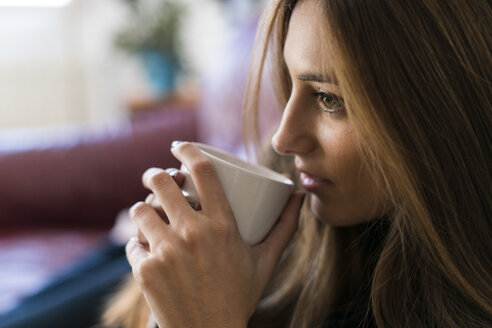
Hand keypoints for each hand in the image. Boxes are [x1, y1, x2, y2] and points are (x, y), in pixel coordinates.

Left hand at [126, 142, 304, 327]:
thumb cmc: (239, 296)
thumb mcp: (265, 261)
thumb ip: (284, 227)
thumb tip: (299, 196)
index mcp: (222, 226)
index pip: (203, 171)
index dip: (188, 151)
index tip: (179, 147)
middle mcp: (192, 234)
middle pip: (162, 182)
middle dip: (155, 175)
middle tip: (155, 178)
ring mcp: (166, 252)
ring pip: (141, 210)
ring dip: (143, 209)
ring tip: (149, 214)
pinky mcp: (145, 270)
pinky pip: (132, 242)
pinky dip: (137, 243)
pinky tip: (145, 248)